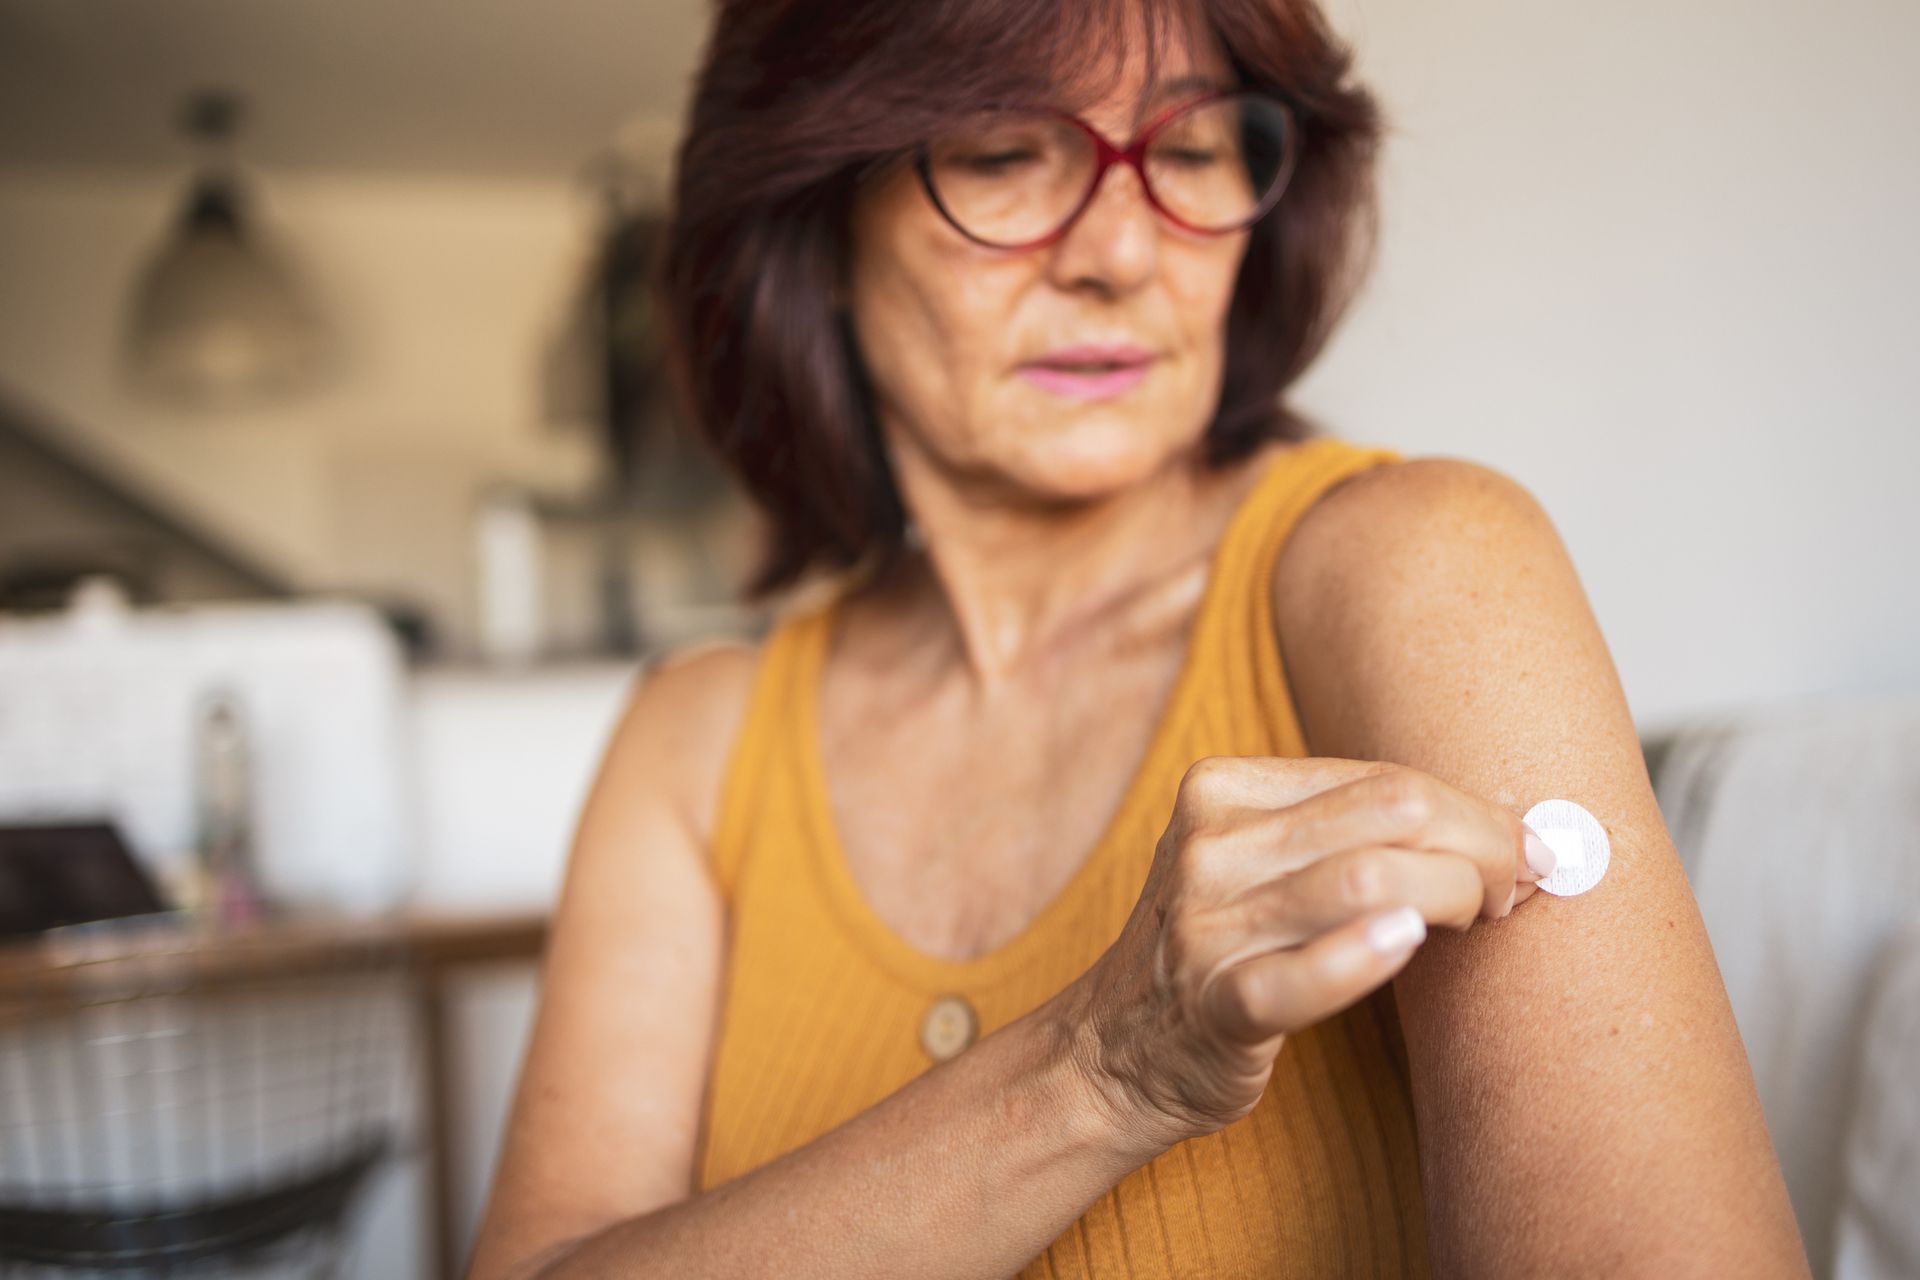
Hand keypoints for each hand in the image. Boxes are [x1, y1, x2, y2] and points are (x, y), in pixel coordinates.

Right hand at [1065, 756, 1552, 1153]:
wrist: (1115, 1052)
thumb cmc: (1222, 950)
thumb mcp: (1261, 862)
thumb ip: (1351, 829)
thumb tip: (1500, 810)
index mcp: (1220, 789)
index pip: (1379, 778)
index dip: (1471, 809)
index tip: (1524, 844)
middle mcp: (1209, 845)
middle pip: (1387, 815)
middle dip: (1481, 844)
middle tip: (1522, 884)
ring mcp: (1205, 926)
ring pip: (1363, 883)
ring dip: (1455, 896)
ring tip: (1487, 918)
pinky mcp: (1213, 1006)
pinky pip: (1299, 980)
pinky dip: (1361, 958)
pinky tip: (1407, 946)